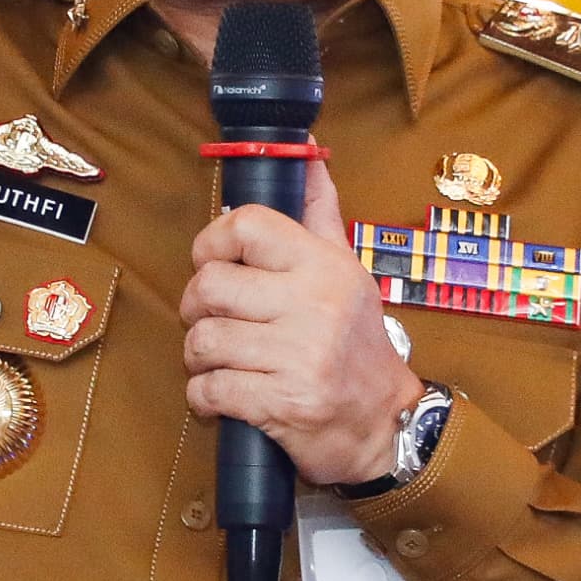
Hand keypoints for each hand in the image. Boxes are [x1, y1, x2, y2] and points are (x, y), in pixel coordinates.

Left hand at [183, 156, 424, 489]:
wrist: (385, 424)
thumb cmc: (356, 345)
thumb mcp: (348, 273)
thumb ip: (319, 216)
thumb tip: (307, 156)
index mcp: (323, 267)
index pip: (246, 225)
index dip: (212, 242)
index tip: (212, 263)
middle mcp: (313, 305)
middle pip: (209, 285)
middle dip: (195, 309)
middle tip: (212, 321)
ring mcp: (299, 356)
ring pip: (203, 340)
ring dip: (198, 358)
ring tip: (221, 362)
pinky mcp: (282, 404)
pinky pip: (210, 389)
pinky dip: (205, 397)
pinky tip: (223, 397)